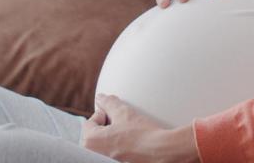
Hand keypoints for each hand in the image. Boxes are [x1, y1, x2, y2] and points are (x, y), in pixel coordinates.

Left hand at [80, 93, 199, 162]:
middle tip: (124, 123)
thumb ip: (108, 103)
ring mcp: (107, 161)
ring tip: (130, 132)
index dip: (105, 114)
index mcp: (91, 142)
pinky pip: (115, 152)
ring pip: (106, 143)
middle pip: (96, 134)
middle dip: (108, 125)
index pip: (90, 122)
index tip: (118, 115)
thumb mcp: (123, 112)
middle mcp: (95, 156)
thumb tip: (100, 98)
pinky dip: (121, 146)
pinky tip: (134, 143)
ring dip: (115, 135)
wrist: (162, 152)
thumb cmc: (142, 133)